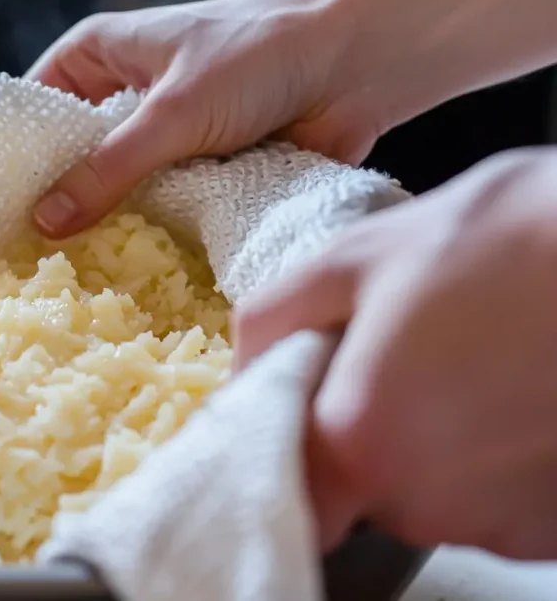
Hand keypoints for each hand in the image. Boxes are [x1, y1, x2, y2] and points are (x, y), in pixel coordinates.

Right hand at [27, 0, 384, 237]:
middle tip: (28, 257)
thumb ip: (108, 168)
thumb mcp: (172, 111)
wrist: (358, 61)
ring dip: (110, 223)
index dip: (15, 157)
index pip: (35, 108)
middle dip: (61, 200)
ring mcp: (164, 135)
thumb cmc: (260, 54)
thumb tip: (47, 222)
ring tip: (71, 275)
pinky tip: (128, 270)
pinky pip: (162, 208)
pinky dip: (153, 233)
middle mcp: (125, 95)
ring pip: (119, 188)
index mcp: (100, 55)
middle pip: (73, 156)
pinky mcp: (200, 169)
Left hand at [233, 147, 556, 558]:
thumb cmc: (514, 241)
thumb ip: (277, 318)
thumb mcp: (362, 254)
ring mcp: (498, 522)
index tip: (306, 406)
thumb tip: (242, 367)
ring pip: (429, 493)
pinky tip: (513, 392)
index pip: (289, 487)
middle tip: (403, 356)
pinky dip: (492, 457)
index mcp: (360, 440)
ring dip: (436, 442)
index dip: (291, 445)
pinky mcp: (551, 526)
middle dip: (368, 426)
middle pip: (361, 486)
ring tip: (471, 364)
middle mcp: (426, 502)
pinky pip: (492, 500)